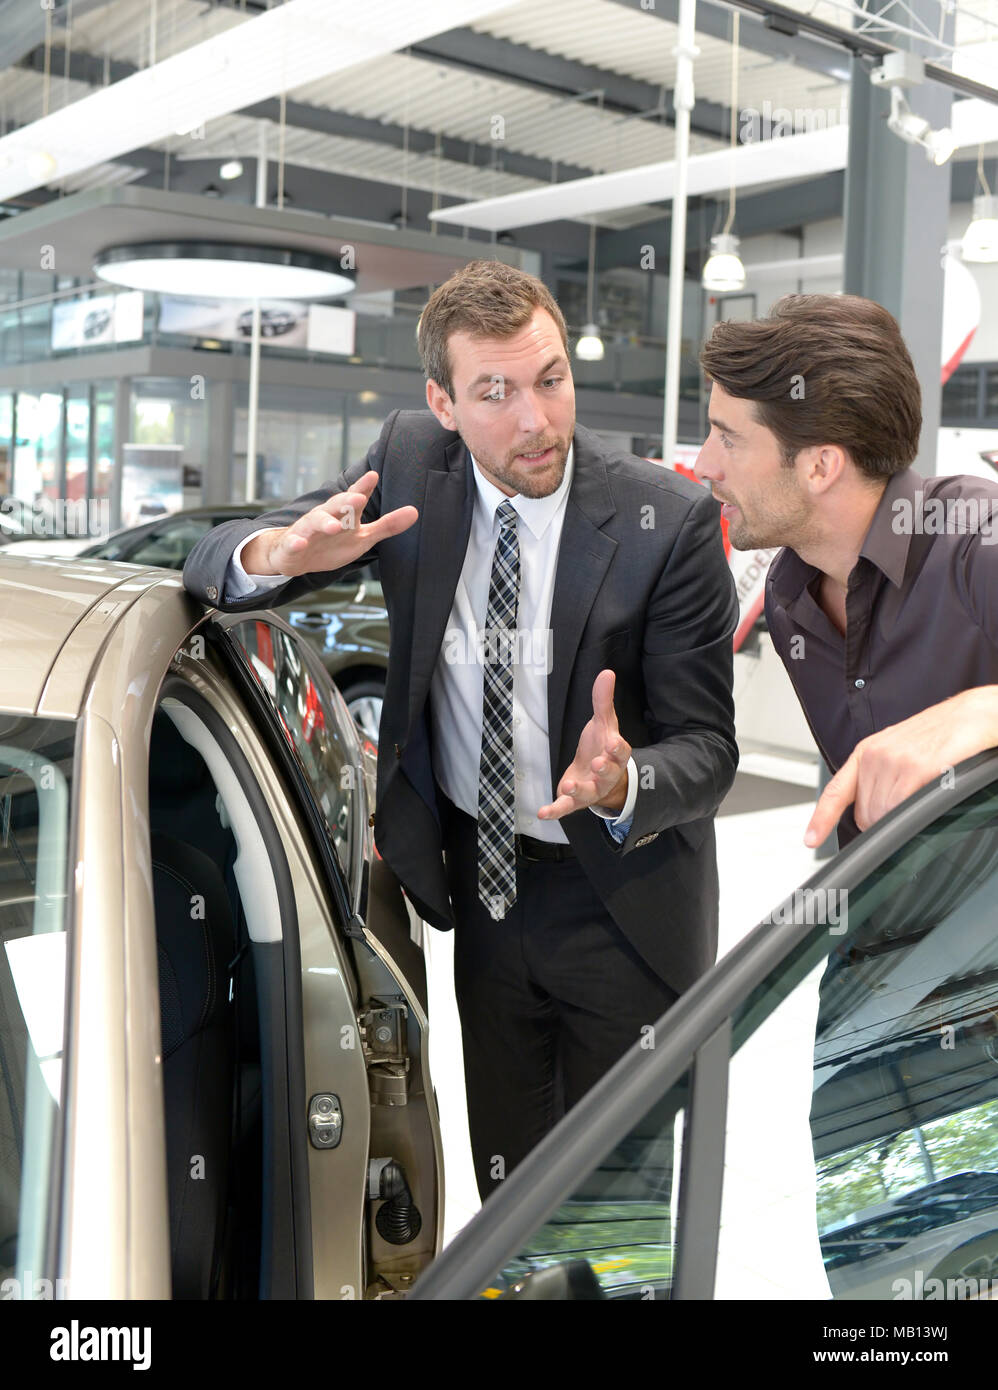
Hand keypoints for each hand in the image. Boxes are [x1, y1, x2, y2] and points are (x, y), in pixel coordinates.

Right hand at [241, 470, 417, 575]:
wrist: (296, 555)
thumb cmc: (333, 543)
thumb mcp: (363, 537)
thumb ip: (387, 525)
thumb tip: (415, 512)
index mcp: (344, 513)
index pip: (354, 496)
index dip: (363, 486)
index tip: (373, 475)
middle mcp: (326, 516)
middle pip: (335, 505)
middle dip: (346, 500)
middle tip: (358, 498)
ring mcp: (308, 530)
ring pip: (315, 521)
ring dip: (324, 522)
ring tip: (334, 526)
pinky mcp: (294, 545)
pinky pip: (293, 543)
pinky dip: (296, 542)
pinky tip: (300, 543)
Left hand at [538, 669, 631, 819]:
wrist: (597, 775)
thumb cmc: (601, 747)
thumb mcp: (603, 722)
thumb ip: (603, 700)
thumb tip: (607, 672)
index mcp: (614, 755)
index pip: (621, 752)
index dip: (618, 749)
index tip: (613, 742)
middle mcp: (605, 775)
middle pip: (608, 774)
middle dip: (604, 769)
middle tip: (597, 764)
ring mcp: (590, 789)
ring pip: (588, 793)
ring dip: (579, 790)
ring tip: (568, 786)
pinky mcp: (574, 800)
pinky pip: (565, 807)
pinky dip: (554, 811)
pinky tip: (542, 812)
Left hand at [804, 687, 997, 846]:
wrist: (974, 715)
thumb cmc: (942, 736)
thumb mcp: (901, 752)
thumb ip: (882, 777)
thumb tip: (874, 810)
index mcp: (867, 751)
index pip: (836, 790)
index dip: (822, 818)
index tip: (811, 840)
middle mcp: (875, 755)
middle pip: (866, 815)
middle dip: (884, 823)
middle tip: (909, 809)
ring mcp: (894, 761)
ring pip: (884, 816)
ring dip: (902, 821)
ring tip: (924, 799)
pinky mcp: (916, 768)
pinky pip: (903, 809)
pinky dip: (914, 816)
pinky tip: (928, 801)